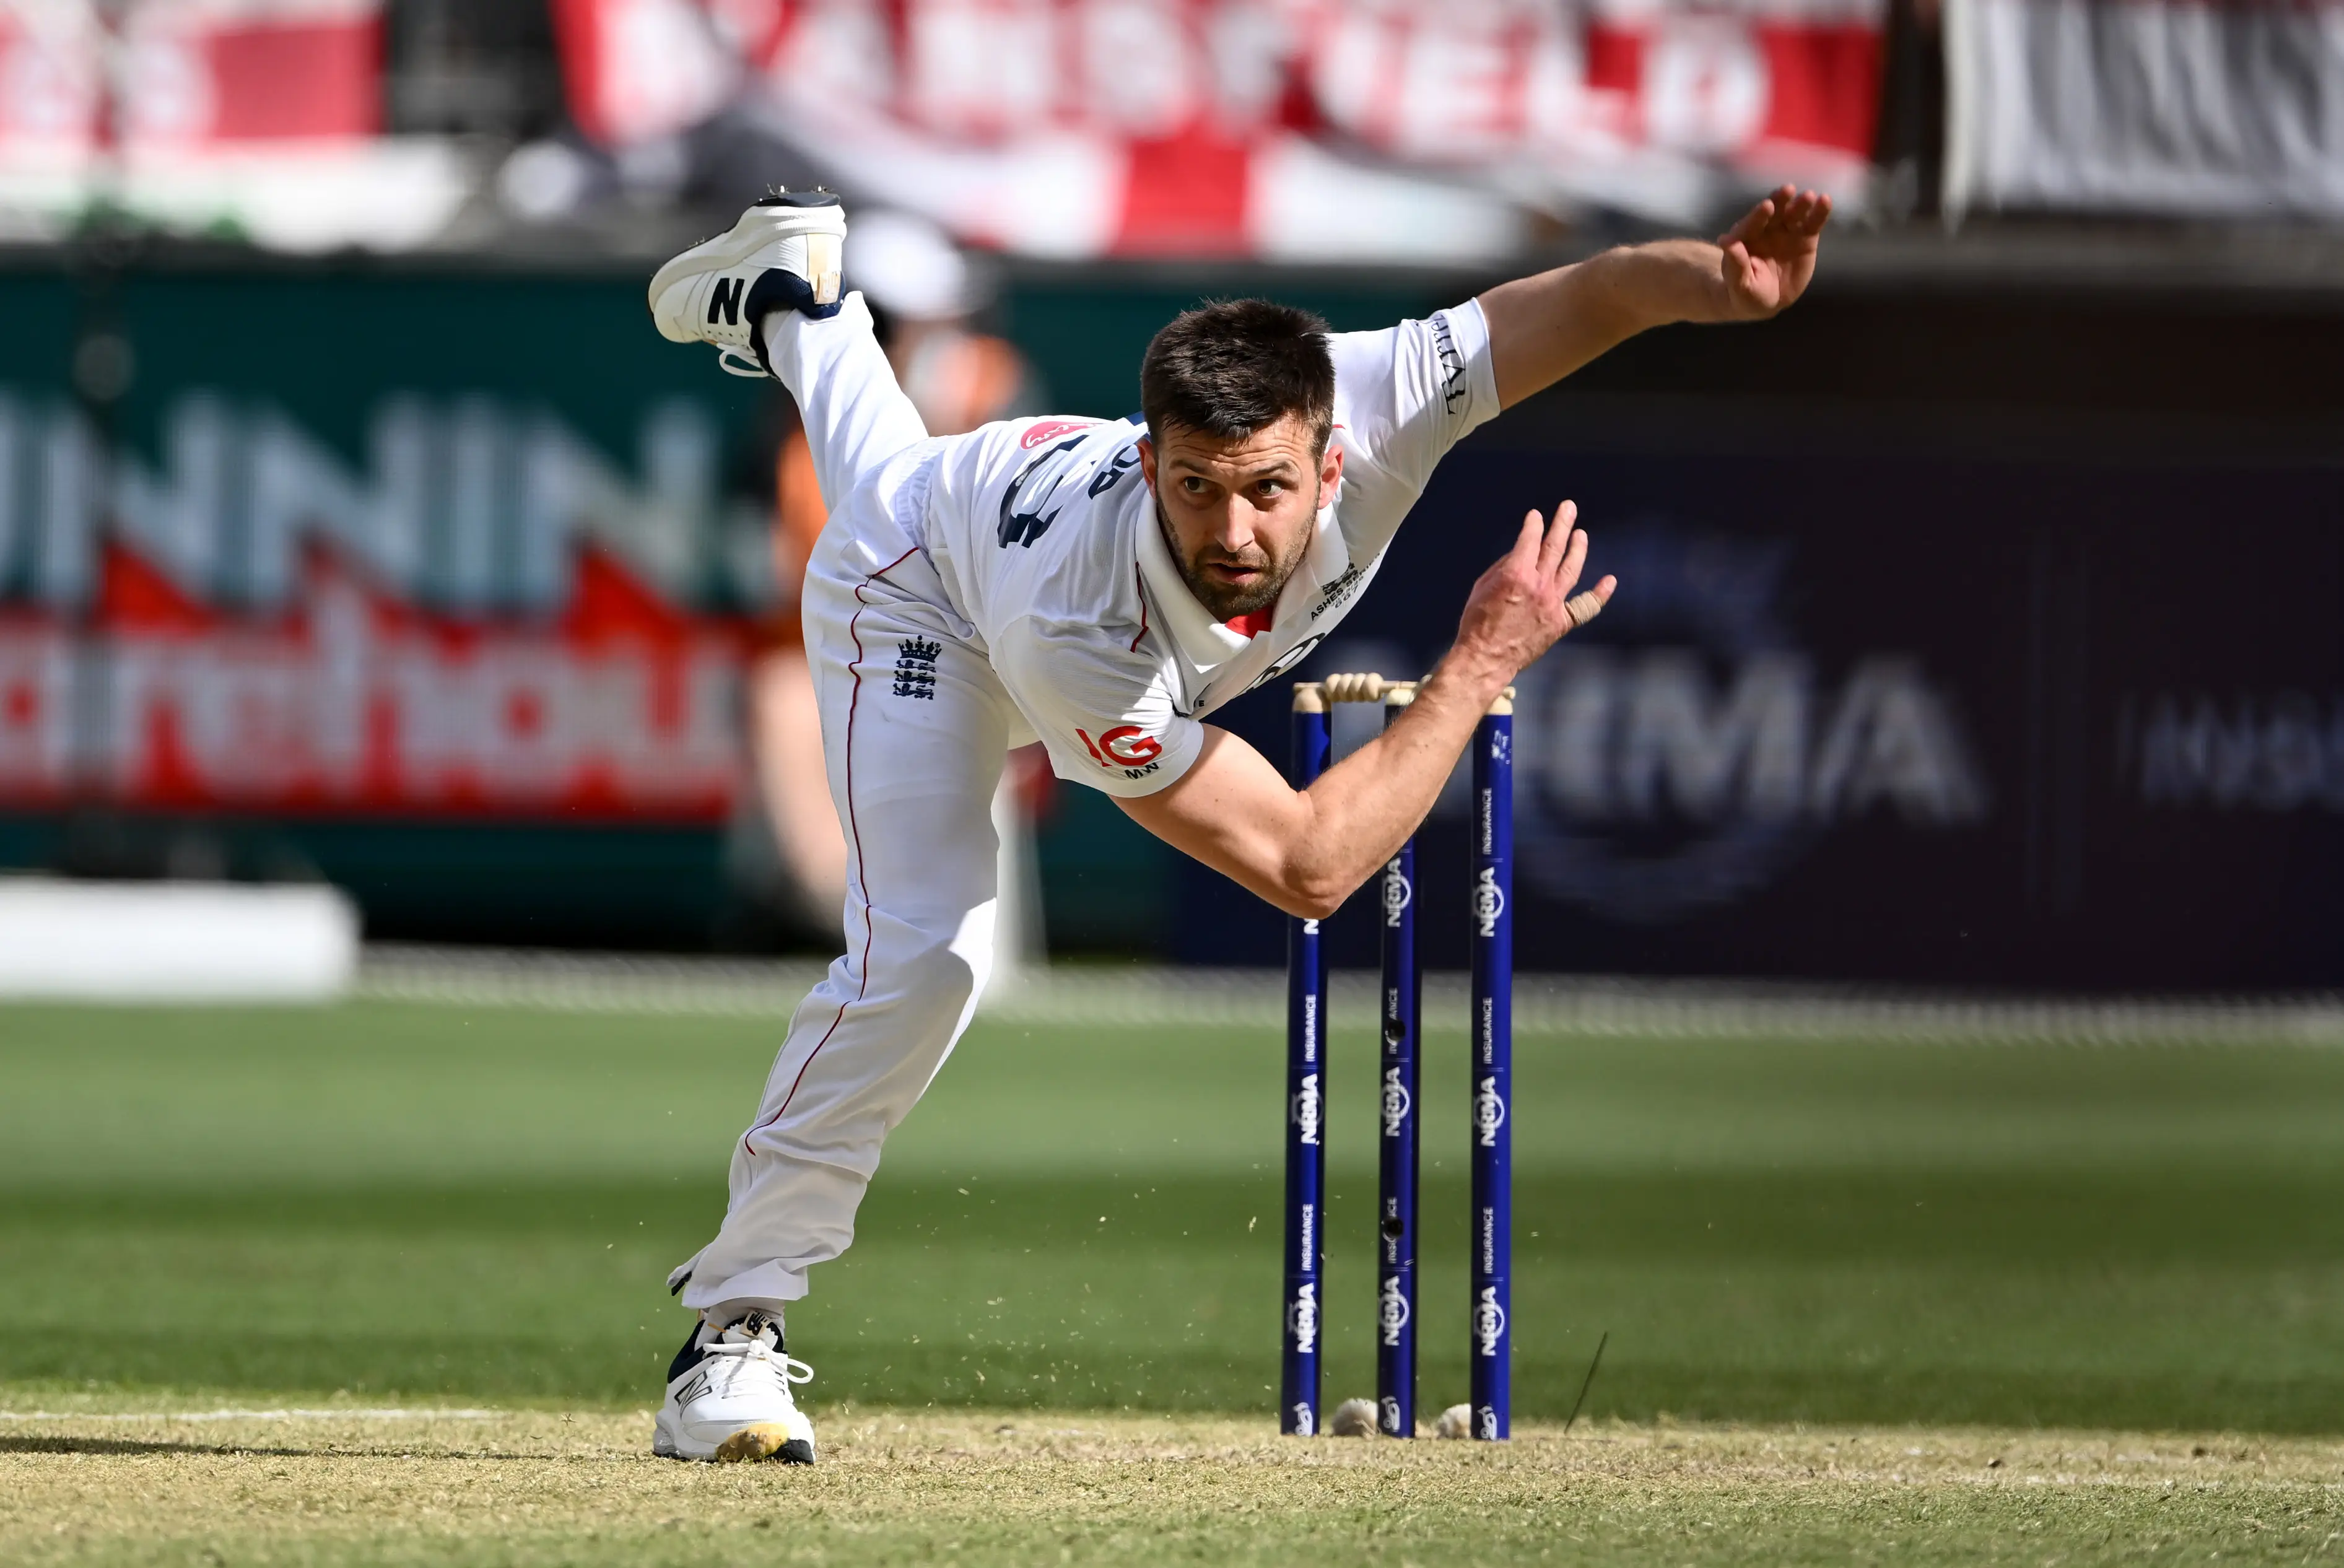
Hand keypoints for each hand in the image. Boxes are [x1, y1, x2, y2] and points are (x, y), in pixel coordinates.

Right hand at [1452, 502, 1614, 682]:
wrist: (1486, 658)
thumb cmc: (1477, 623)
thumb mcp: (1482, 586)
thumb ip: (1504, 566)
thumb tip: (1522, 554)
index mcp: (1516, 573)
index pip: (1530, 539)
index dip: (1534, 525)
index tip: (1536, 516)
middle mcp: (1539, 585)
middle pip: (1555, 547)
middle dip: (1562, 524)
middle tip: (1569, 508)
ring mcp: (1553, 604)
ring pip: (1571, 569)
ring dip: (1578, 549)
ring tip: (1581, 534)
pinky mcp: (1561, 622)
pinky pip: (1585, 607)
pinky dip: (1599, 594)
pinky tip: (1609, 580)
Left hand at [1717, 186, 1830, 318]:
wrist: (1767, 299)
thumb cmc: (1746, 292)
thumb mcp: (1740, 284)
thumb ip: (1735, 264)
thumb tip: (1724, 241)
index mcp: (1745, 237)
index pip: (1752, 224)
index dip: (1759, 215)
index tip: (1767, 206)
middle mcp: (1766, 228)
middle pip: (1773, 212)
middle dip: (1779, 200)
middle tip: (1787, 190)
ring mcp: (1787, 231)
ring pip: (1794, 214)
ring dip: (1801, 204)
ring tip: (1808, 196)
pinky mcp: (1805, 236)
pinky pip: (1813, 223)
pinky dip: (1819, 212)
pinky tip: (1825, 200)